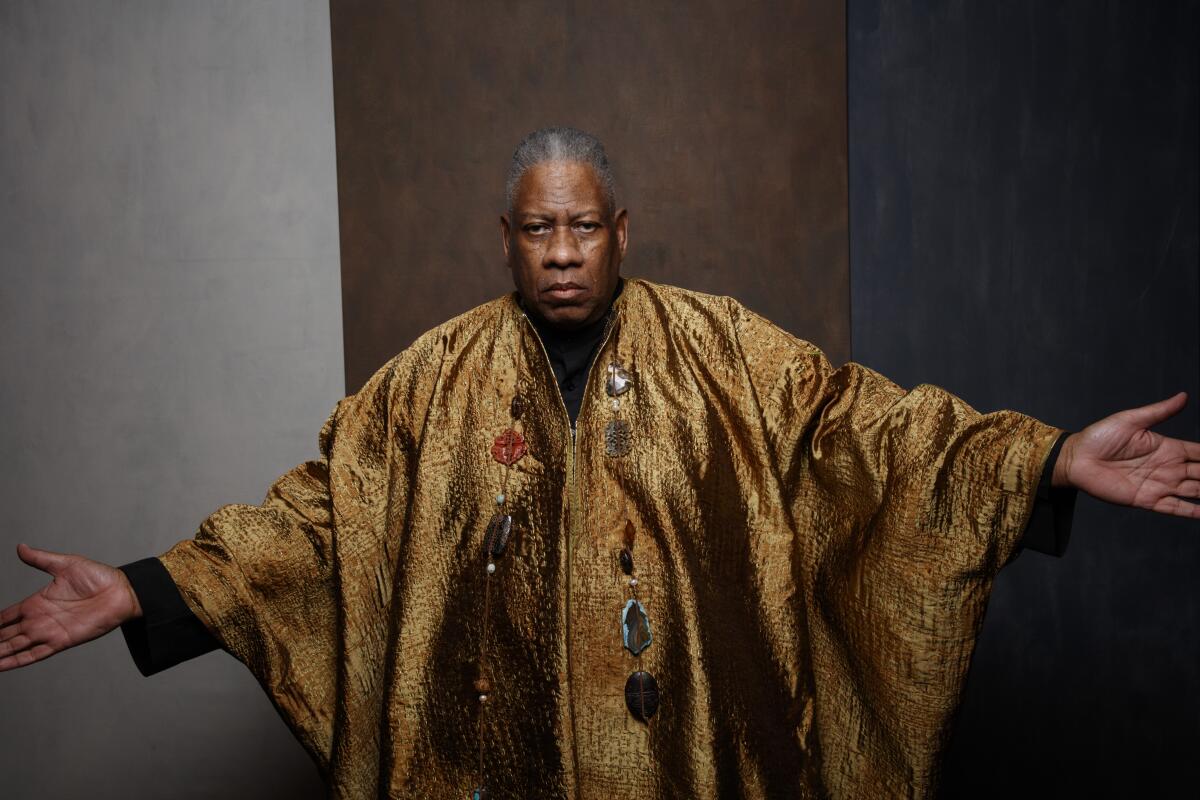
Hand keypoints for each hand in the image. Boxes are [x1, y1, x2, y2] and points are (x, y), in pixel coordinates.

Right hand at [0, 544, 141, 670]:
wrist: (122, 591)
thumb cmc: (98, 577)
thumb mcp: (65, 564)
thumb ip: (40, 559)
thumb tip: (20, 547)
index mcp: (36, 603)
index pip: (4, 617)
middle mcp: (38, 620)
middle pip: (4, 635)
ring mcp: (47, 632)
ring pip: (13, 647)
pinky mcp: (60, 642)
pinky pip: (32, 655)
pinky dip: (15, 662)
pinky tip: (0, 666)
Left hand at [1054, 392, 1199, 517]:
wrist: (1075, 459)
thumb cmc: (1099, 437)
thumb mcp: (1131, 420)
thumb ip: (1160, 412)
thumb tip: (1183, 396)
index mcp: (1168, 448)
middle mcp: (1168, 468)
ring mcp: (1159, 485)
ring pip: (1195, 492)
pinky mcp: (1147, 499)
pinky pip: (1175, 508)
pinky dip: (1193, 512)